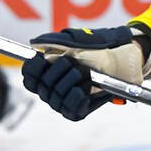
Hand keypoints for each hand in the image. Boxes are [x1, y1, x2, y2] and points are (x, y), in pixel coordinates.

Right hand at [20, 24, 150, 120]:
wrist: (122, 60)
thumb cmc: (99, 48)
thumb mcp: (77, 40)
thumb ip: (55, 41)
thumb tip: (35, 44)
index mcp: (48, 70)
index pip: (28, 76)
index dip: (32, 68)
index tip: (42, 59)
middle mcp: (53, 87)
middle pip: (40, 87)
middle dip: (55, 73)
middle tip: (71, 63)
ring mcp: (65, 100)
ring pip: (53, 99)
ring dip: (67, 83)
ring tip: (81, 74)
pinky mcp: (78, 110)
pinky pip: (69, 111)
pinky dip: (75, 99)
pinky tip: (83, 92)